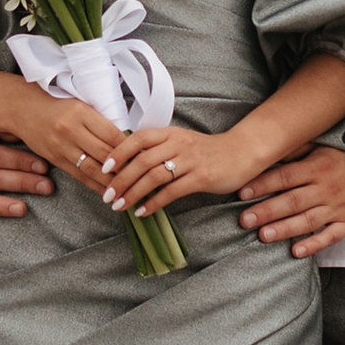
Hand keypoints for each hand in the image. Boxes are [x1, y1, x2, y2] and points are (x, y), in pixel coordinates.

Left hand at [105, 120, 257, 217]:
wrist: (240, 152)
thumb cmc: (206, 151)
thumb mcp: (180, 142)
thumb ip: (158, 149)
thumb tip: (128, 164)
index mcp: (170, 133)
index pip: (138, 139)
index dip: (119, 153)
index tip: (104, 169)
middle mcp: (178, 144)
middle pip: (142, 160)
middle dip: (121, 180)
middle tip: (108, 195)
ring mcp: (190, 160)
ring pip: (154, 176)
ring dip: (133, 193)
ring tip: (120, 206)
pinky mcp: (201, 177)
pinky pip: (171, 191)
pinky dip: (154, 202)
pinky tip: (143, 211)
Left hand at [237, 144, 344, 258]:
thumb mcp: (322, 144)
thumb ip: (296, 150)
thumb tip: (269, 152)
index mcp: (318, 166)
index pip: (285, 177)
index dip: (262, 185)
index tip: (242, 192)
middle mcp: (326, 188)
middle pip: (292, 201)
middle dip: (266, 211)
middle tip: (244, 220)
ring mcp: (339, 207)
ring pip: (307, 221)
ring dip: (284, 229)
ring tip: (263, 236)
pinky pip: (330, 236)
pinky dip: (314, 244)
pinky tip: (296, 251)